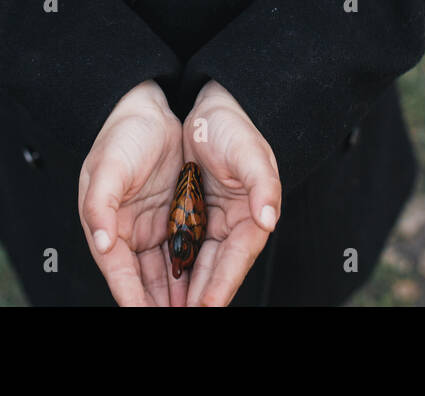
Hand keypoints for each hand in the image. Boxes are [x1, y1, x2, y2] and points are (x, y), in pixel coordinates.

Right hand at [78, 79, 187, 305]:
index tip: (147, 315)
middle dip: (160, 304)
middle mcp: (127, 233)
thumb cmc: (123, 133)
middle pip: (144, 281)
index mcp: (105, 225)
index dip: (133, 298)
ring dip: (178, 296)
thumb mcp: (107, 166)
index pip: (120, 273)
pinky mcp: (173, 218)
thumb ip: (100, 205)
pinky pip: (183, 252)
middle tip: (185, 317)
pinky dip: (191, 272)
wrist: (149, 106)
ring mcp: (152, 227)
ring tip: (196, 310)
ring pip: (166, 273)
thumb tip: (102, 242)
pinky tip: (203, 287)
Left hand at [179, 80, 281, 305]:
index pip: (236, 258)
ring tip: (162, 311)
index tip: (207, 306)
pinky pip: (177, 248)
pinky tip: (156, 288)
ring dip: (182, 291)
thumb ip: (264, 184)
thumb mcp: (251, 151)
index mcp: (251, 214)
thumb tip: (268, 218)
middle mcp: (230, 225)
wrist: (210, 106)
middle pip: (213, 269)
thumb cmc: (233, 127)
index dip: (222, 284)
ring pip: (194, 265)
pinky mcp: (189, 216)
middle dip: (198, 297)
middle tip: (181, 317)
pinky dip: (170, 269)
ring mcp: (208, 222)